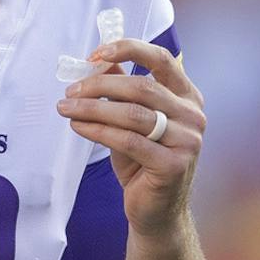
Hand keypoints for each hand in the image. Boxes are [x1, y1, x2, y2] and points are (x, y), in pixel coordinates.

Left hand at [56, 37, 204, 235]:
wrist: (155, 210)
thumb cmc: (142, 162)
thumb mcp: (131, 121)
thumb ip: (121, 91)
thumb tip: (98, 62)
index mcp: (188, 96)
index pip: (162, 59)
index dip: (129, 49)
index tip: (96, 54)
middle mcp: (193, 115)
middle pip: (142, 87)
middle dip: (99, 85)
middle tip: (70, 90)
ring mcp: (187, 141)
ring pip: (133, 114)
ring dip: (93, 108)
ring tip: (66, 108)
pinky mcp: (173, 165)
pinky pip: (128, 141)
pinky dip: (98, 131)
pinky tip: (78, 127)